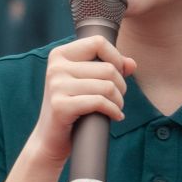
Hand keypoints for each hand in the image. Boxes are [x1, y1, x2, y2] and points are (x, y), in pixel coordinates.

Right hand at [23, 36, 137, 167]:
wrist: (50, 138)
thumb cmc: (72, 106)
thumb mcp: (87, 82)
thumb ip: (108, 67)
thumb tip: (131, 64)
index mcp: (60, 55)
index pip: (98, 42)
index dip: (116, 57)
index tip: (118, 74)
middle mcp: (56, 67)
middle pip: (107, 68)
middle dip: (121, 85)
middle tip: (118, 97)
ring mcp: (57, 86)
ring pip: (107, 86)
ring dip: (119, 100)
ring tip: (116, 107)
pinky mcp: (61, 106)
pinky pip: (100, 102)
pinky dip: (114, 111)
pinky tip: (115, 116)